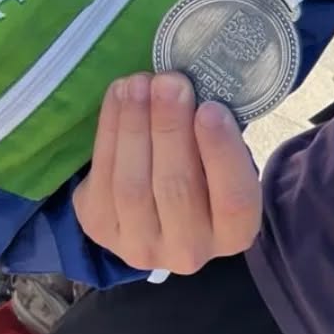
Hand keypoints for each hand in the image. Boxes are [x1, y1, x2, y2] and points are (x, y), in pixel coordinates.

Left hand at [74, 73, 262, 273]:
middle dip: (170, 128)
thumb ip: (218, 137)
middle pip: (176, 187)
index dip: (220, 153)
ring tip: (138, 84)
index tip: (210, 108)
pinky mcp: (100, 229)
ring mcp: (139, 246)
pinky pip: (102, 179)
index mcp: (233, 234)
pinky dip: (108, 131)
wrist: (159, 209)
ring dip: (133, 126)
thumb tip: (191, 89)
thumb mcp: (227, 161)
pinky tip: (119, 98)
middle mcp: (189, 251)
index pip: (233, 199)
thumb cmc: (207, 173)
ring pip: (132, 185)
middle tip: (169, 82)